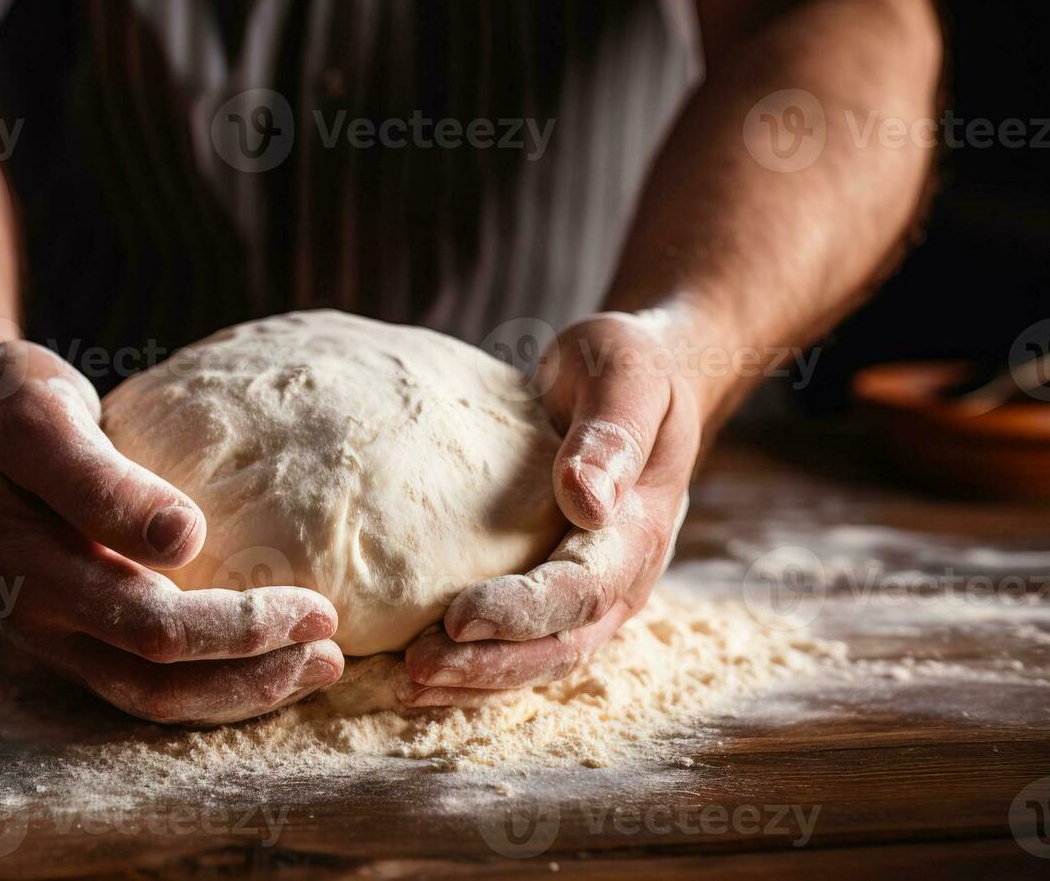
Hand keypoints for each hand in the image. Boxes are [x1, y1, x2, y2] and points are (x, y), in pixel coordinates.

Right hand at [0, 339, 342, 723]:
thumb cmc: (5, 403)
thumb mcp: (42, 419)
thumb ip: (101, 481)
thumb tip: (185, 537)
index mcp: (32, 573)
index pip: (152, 628)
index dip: (239, 631)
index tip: (318, 607)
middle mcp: (41, 620)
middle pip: (157, 680)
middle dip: (252, 675)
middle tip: (333, 652)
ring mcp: (53, 631)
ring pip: (151, 694)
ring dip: (237, 692)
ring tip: (316, 668)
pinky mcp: (72, 625)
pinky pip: (143, 676)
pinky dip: (210, 679)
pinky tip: (264, 658)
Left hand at [402, 313, 698, 704]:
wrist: (643, 378)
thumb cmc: (628, 366)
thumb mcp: (626, 373)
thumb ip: (611, 432)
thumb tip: (586, 499)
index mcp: (639, 528)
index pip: (582, 590)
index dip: (523, 611)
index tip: (458, 616)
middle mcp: (622, 576)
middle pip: (558, 645)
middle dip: (487, 665)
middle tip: (413, 670)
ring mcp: (595, 592)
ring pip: (540, 659)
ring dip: (475, 678)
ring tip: (405, 683)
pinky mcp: (560, 589)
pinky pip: (523, 643)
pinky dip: (475, 664)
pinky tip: (417, 670)